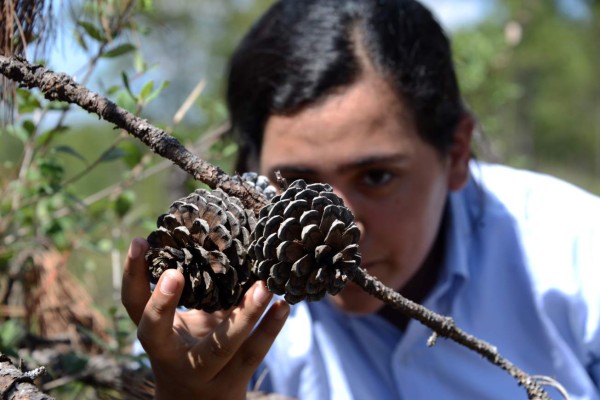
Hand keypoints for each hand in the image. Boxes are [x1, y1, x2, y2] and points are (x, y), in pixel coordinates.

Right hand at [122, 237, 289, 399]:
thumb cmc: (190, 351)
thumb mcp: (185, 324)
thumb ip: (196, 292)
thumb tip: (218, 237)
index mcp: (155, 336)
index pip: (133, 305)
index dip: (132, 275)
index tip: (140, 242)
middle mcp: (172, 356)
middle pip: (157, 334)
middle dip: (161, 305)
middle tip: (173, 272)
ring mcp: (203, 372)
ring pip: (221, 347)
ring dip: (244, 316)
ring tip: (263, 287)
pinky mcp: (233, 380)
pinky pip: (253, 353)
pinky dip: (270, 328)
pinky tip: (283, 305)